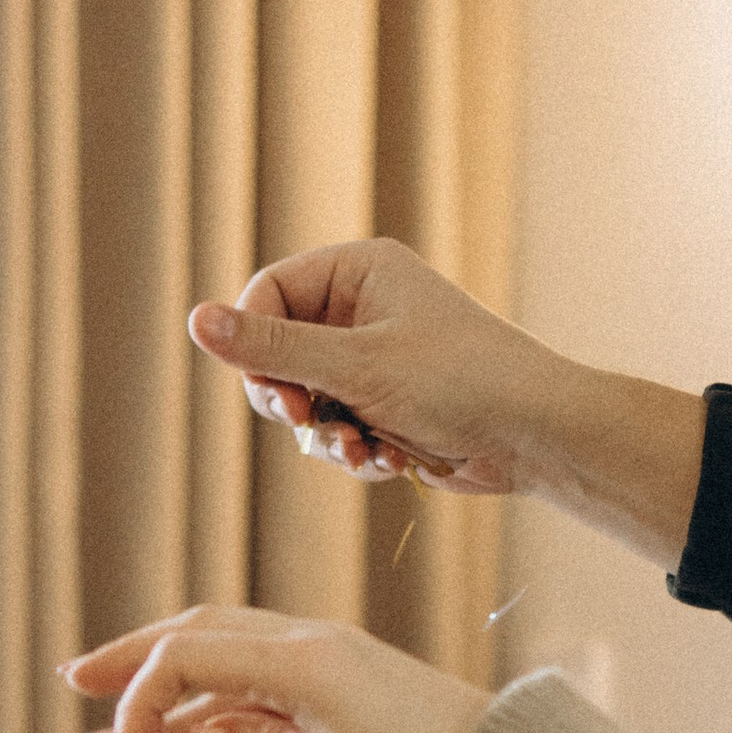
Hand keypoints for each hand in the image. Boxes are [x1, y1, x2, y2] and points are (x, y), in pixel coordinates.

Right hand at [62, 605, 488, 732]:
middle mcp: (308, 657)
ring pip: (228, 689)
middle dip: (136, 666)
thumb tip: (203, 732)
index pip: (188, 654)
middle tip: (77, 683)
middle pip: (200, 643)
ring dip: (173, 718)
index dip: (140, 700)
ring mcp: (326, 686)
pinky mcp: (343, 725)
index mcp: (299, 660)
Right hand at [189, 237, 708, 569]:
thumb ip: (272, 349)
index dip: (255, 347)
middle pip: (278, 353)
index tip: (273, 393)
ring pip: (306, 402)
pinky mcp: (386, 405)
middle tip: (307, 423)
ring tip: (363, 451)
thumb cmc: (459, 381)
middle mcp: (362, 307)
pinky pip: (338, 429)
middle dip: (292, 401)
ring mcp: (374, 359)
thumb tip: (196, 322)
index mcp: (357, 271)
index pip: (266, 295)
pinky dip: (355, 451)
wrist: (536, 436)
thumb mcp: (355, 365)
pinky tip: (391, 462)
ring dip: (326, 437)